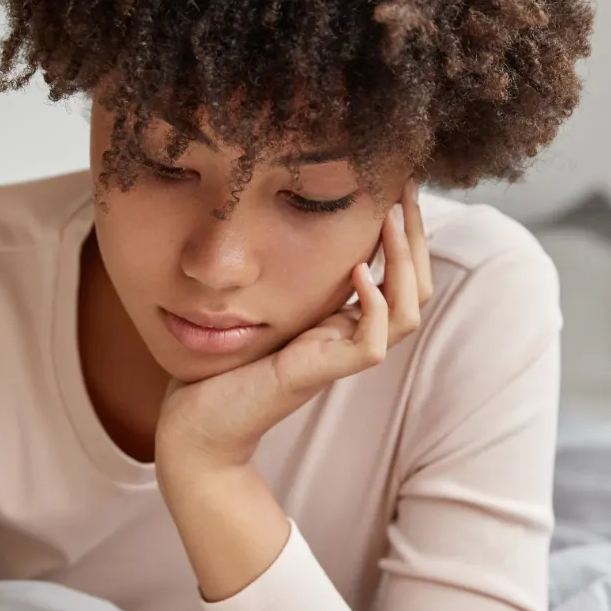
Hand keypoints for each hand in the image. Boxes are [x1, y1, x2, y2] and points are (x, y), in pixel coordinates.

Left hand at [157, 179, 433, 470]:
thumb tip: (288, 217)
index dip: (406, 233)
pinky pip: (371, 344)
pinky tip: (358, 272)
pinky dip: (373, 306)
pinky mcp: (319, 374)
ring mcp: (338, 358)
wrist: (194, 425)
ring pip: (406, 313)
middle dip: (415, 236)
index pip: (399, 275)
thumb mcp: (259, 302)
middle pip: (415, 289)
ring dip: (404, 263)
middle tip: (406, 189)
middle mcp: (348, 338)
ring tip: (390, 220)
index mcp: (341, 321)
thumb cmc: (219, 364)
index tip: (397, 185)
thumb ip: (284, 273)